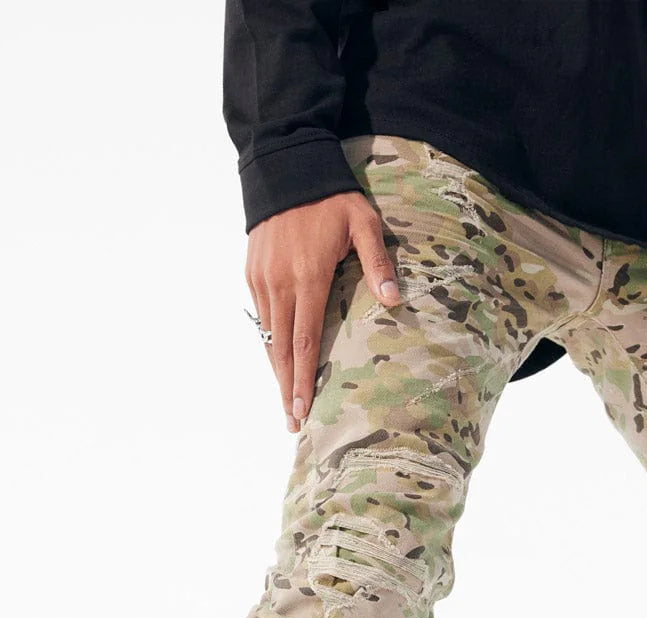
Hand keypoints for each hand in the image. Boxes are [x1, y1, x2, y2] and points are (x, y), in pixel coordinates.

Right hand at [245, 194, 402, 431]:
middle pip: (282, 350)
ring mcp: (262, 280)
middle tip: (292, 422)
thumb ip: (378, 264)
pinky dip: (268, 344)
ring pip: (268, 337)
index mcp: (307, 277)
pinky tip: (277, 362)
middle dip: (287, 389)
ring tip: (285, 401)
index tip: (304, 410)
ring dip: (276, 372)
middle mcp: (279, 284)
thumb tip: (393, 302)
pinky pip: (261, 318)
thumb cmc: (331, 196)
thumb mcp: (363, 223)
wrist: (284, 166)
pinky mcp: (252, 273)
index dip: (303, 380)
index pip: (305, 341)